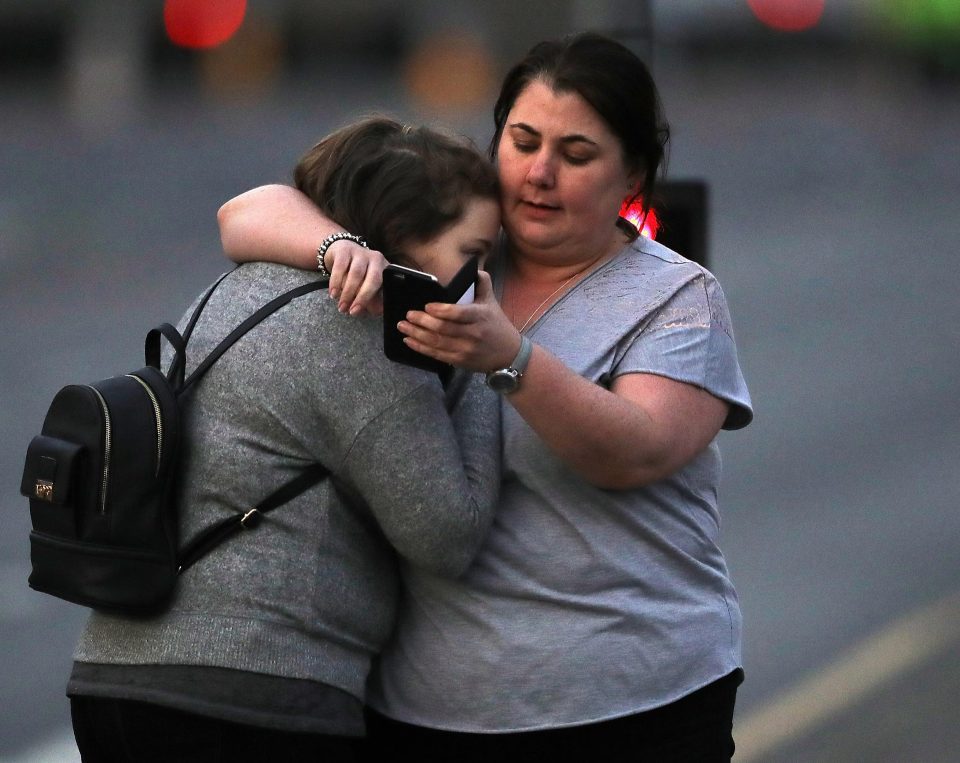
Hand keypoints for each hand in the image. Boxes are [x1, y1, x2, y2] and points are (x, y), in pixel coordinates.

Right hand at [325, 240, 386, 315]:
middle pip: (373, 279)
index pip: (385, 286)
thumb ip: (372, 300)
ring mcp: (361, 252)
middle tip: (352, 312)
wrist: (340, 251)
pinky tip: (333, 293)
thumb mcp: (366, 286)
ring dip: (348, 293)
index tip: (365, 312)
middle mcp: (376, 259)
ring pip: (356, 274)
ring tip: (341, 306)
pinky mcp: (345, 249)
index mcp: (385, 269)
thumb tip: (376, 311)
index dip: (376, 301)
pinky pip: (340, 267)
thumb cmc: (357, 274)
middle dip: (362, 298)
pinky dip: (336, 282)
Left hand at [399, 271, 521, 371]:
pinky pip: (437, 354)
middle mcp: (473, 334)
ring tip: (403, 326)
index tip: (427, 306)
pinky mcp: (460, 361)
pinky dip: (421, 348)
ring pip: (437, 342)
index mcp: (480, 316)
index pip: (459, 314)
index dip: (441, 310)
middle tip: (408, 315)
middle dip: (422, 322)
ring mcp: (465, 350)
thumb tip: (473, 269)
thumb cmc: (497, 324)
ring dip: (417, 334)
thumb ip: (482, 282)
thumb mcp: (492, 301)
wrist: (509, 354)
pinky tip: (409, 340)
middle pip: (443, 329)